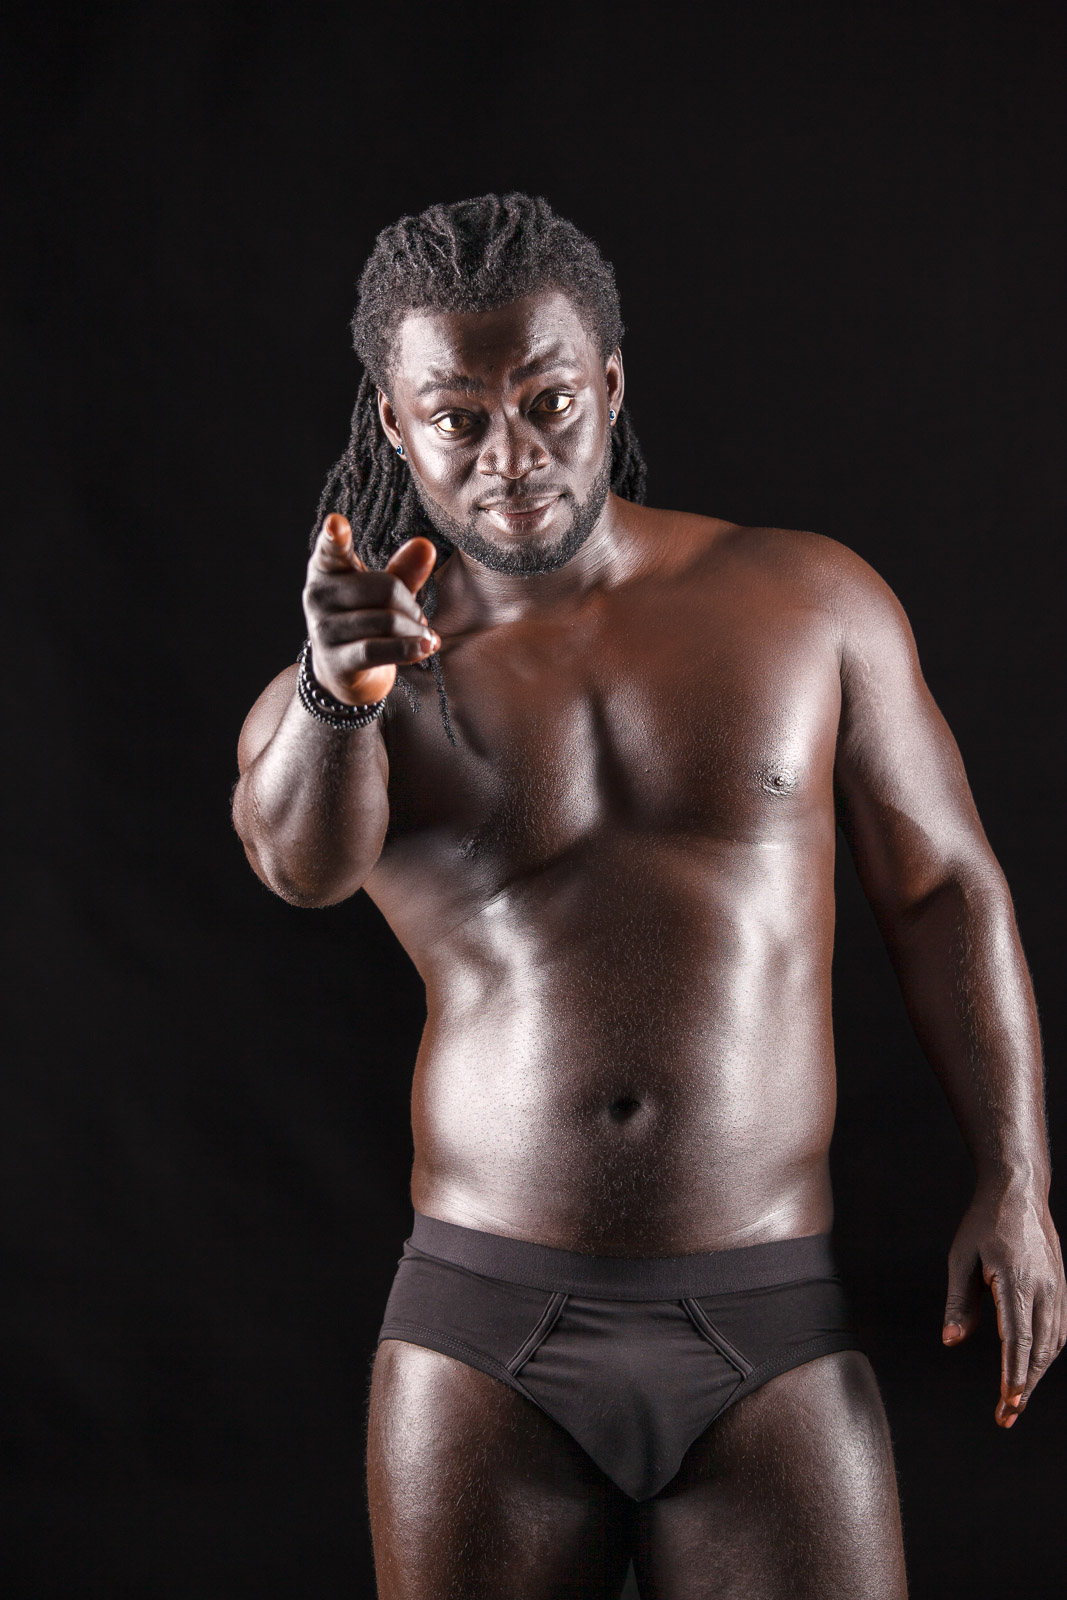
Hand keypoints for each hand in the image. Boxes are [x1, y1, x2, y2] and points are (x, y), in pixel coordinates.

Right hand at [302, 514, 439, 704]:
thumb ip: (404, 570)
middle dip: (412, 606)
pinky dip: (408, 649)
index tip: (336, 523)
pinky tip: (426, 648)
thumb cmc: (366, 622)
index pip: (331, 548)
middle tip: (419, 619)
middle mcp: (318, 595)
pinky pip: (377, 649)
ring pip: (388, 621)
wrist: (344, 674)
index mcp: (327, 569)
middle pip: (386, 589)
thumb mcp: (384, 593)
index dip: (334, 536)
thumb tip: (425, 546)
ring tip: (421, 638)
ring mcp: (323, 629)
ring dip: (415, 632)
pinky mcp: (335, 660)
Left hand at [942, 1179, 1066, 1427]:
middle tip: (1007, 1415)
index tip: (1006, 1402)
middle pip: (1038, 1349)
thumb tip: (951, 1342)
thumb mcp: (961, 1257)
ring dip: (1036, 1373)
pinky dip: (1048, 1353)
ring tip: (1016, 1398)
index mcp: (1016, 1280)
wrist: (1018, 1191)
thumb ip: (959, 1302)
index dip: (1012, 1374)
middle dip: (1024, 1385)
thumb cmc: (983, 1223)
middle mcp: (1043, 1288)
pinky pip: (1060, 1328)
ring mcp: (1057, 1288)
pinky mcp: (1061, 1286)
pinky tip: (1033, 1366)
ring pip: (1053, 1343)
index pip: (1017, 1339)